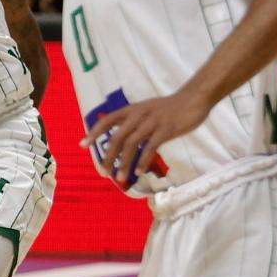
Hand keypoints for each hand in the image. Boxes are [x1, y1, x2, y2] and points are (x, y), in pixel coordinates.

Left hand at [81, 91, 208, 184]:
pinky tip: (139, 172)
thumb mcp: (146, 109)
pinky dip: (143, 161)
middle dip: (108, 156)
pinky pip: (150, 148)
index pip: (107, 121)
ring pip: (132, 144)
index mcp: (131, 110)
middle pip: (117, 137)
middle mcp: (138, 115)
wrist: (193, 99)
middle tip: (103, 172)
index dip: (94, 133)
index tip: (82, 145)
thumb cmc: (169, 108)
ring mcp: (152, 122)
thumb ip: (132, 121)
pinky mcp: (166, 130)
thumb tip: (118, 136)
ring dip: (124, 163)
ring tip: (119, 178)